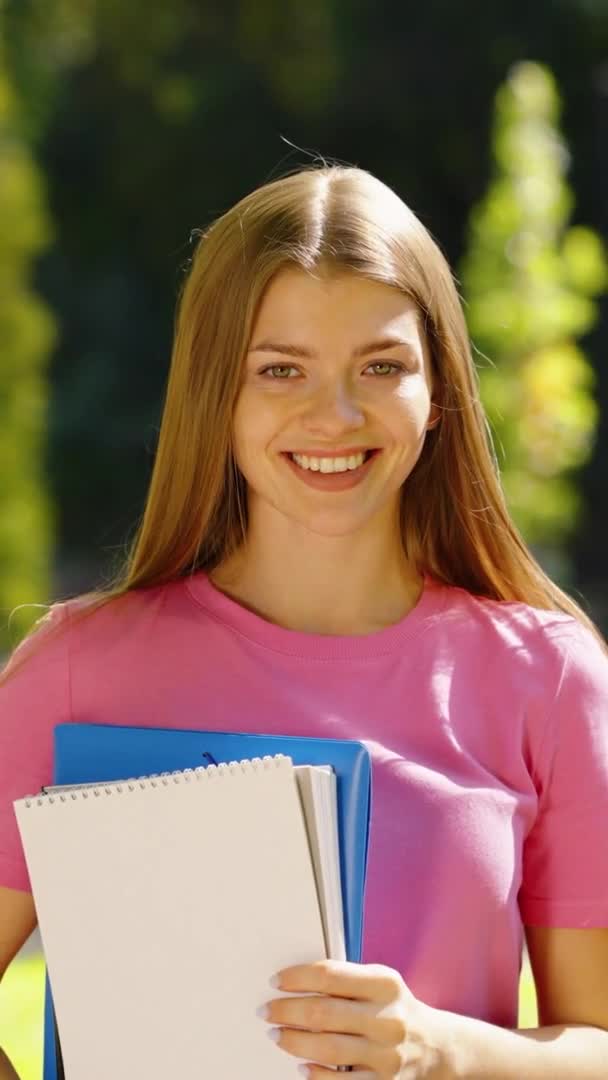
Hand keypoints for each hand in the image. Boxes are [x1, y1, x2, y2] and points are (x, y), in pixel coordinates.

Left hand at [259, 959, 447, 1077]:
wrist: (436, 1048)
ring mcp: (387, 1055)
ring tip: (276, 1035)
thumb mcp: (380, 983)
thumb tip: (295, 982)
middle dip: (287, 1011)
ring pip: (327, 1049)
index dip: (297, 977)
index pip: (330, 976)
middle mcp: (388, 1019)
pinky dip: (316, 1075)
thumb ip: (346, 979)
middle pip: (324, 1013)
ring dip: (293, 1042)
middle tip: (266, 1011)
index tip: (276, 981)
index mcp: (385, 984)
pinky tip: (302, 1066)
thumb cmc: (396, 1008)